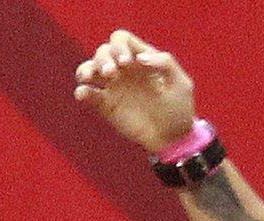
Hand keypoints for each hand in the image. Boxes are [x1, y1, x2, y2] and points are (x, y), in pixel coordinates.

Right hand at [73, 30, 198, 152]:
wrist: (172, 139)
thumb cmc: (179, 109)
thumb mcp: (182, 84)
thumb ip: (166, 63)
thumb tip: (140, 58)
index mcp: (140, 59)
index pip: (121, 39)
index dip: (120, 45)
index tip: (127, 62)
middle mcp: (124, 70)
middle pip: (103, 51)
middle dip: (104, 58)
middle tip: (111, 73)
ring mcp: (113, 87)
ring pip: (89, 68)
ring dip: (86, 69)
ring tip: (89, 78)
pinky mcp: (105, 105)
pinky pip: (87, 94)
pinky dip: (82, 92)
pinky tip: (83, 94)